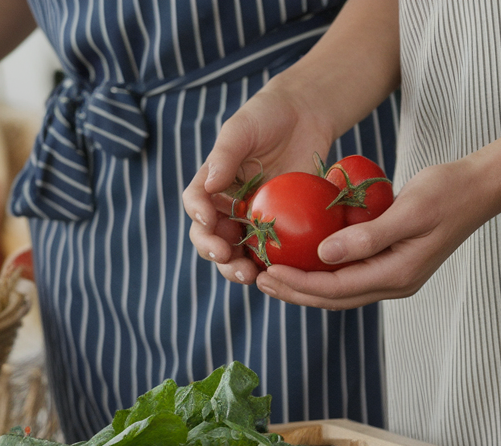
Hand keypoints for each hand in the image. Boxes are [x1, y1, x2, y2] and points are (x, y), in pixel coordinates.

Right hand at [183, 76, 335, 285]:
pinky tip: (275, 272)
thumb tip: (210, 185)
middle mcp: (227, 205)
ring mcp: (252, 218)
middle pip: (210, 236)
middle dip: (213, 251)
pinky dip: (268, 265)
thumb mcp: (241, 129)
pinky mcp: (278, 226)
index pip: (195, 204)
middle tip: (225, 256)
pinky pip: (268, 251)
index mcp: (212, 184)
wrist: (305, 115)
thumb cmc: (267, 116)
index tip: (209, 221)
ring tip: (246, 275)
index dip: (198, 215)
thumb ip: (225, 154)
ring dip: (235, 267)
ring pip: (236, 251)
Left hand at [253, 159, 496, 308]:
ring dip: (304, 287)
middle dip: (294, 292)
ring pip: (339, 292)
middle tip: (258, 279)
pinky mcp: (391, 265)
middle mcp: (394, 284)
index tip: (267, 272)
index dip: (298, 284)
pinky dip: (321, 273)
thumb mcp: (409, 210)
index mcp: (397, 275)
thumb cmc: (447, 192)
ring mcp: (393, 277)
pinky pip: (349, 277)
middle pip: (333, 299)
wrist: (480, 188)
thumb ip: (368, 236)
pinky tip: (301, 261)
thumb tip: (323, 254)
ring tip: (271, 275)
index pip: (336, 289)